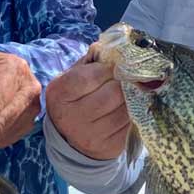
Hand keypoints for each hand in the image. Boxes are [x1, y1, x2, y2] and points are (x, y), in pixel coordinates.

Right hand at [45, 45, 131, 159]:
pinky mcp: (107, 147)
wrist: (71, 137)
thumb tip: (117, 46)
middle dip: (122, 83)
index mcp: (59, 93)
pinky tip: (127, 109)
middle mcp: (71, 116)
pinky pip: (130, 124)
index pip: (89, 77)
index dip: (107, 69)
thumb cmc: (76, 97)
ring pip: (124, 109)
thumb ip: (92, 60)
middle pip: (111, 94)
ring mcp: (89, 135)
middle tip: (126, 79)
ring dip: (131, 98)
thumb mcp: (74, 76)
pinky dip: (133, 113)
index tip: (114, 67)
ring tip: (128, 93)